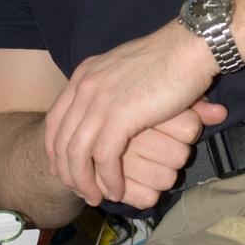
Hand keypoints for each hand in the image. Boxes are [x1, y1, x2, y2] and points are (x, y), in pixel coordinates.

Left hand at [44, 21, 221, 203]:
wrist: (189, 47)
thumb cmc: (169, 59)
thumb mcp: (127, 70)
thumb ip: (113, 89)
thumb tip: (116, 112)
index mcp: (84, 75)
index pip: (54, 121)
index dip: (56, 150)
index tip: (66, 170)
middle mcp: (84, 87)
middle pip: (60, 140)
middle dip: (67, 172)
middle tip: (80, 191)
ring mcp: (98, 101)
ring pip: (77, 154)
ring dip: (85, 182)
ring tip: (96, 197)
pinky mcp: (118, 116)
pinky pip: (104, 158)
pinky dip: (109, 179)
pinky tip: (117, 190)